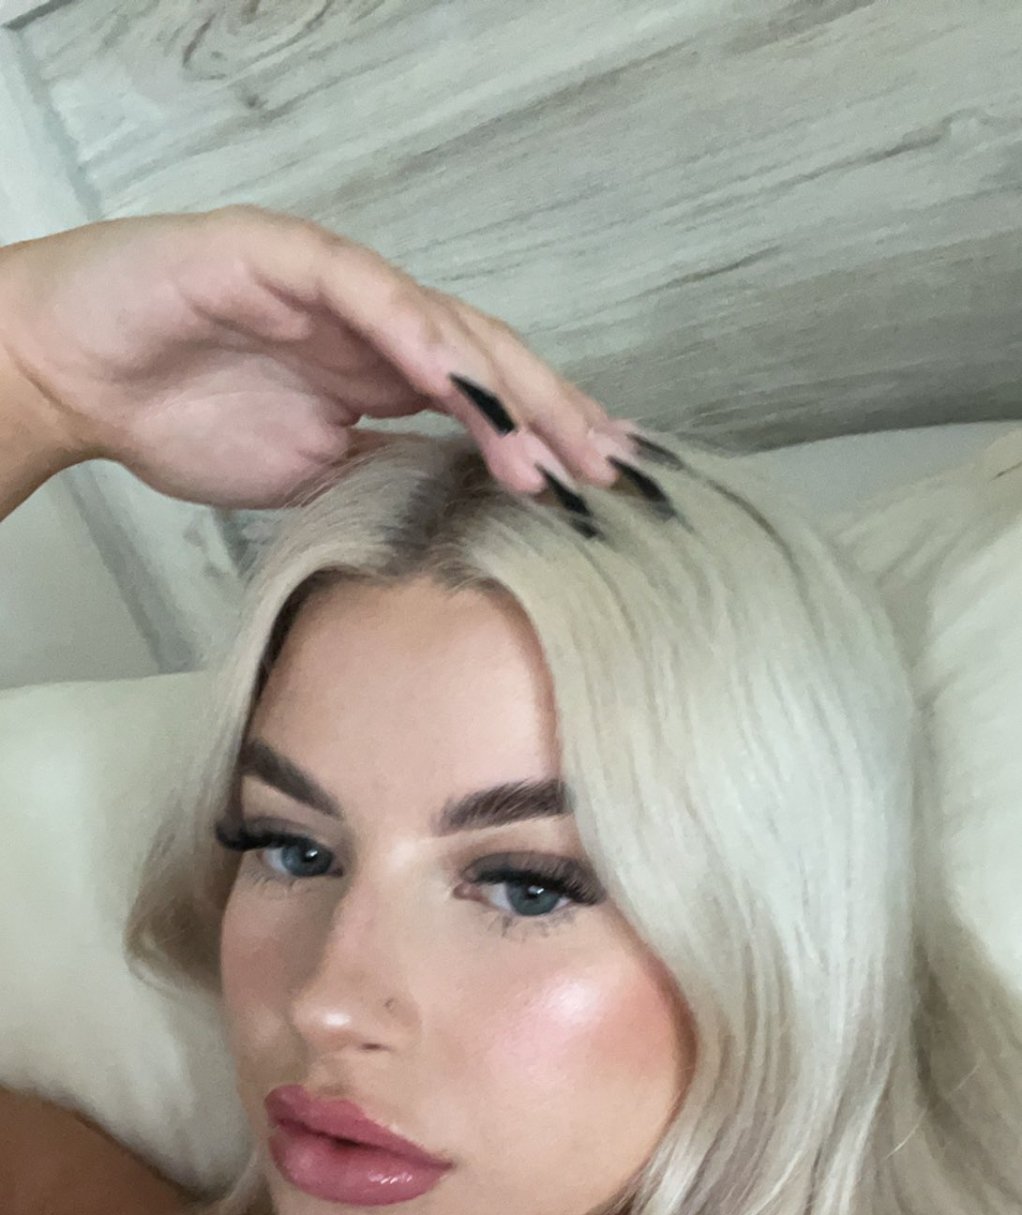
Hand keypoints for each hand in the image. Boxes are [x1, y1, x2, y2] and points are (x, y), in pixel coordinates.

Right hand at [0, 204, 637, 510]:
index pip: (487, 399)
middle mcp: (373, 322)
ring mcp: (334, 284)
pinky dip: (415, 333)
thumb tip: (458, 511)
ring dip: (500, 387)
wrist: (75, 376)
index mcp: (383, 372)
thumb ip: (381, 477)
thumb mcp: (308, 477)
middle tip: (607, 470)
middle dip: (552, 414)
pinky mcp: (281, 256)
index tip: (600, 486)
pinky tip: (459, 379)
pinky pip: (364, 289)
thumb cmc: (177, 416)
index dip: (545, 436)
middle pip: (488, 357)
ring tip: (544, 449)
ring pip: (444, 321)